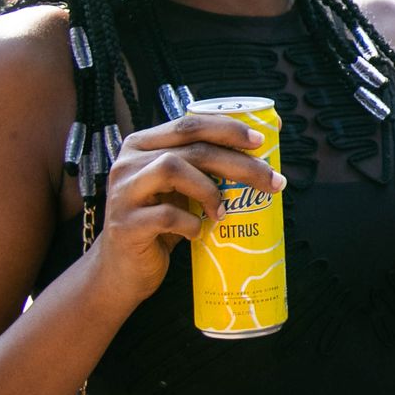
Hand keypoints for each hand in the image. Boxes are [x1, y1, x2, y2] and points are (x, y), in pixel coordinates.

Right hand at [87, 113, 285, 310]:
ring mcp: (124, 192)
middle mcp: (128, 162)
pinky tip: (198, 232)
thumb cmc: (159, 224)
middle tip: (271, 180)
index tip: (261, 141)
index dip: (227, 129)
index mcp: (143, 145)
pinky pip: (165, 215)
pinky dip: (191, 223)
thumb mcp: (179, 190)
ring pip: (172, 168)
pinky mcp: (126, 225)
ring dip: (209, 189)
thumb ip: (202, 169)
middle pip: (191, 147)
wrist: (123, 269)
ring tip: (223, 212)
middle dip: (237, 161)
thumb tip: (259, 156)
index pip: (188, 125)